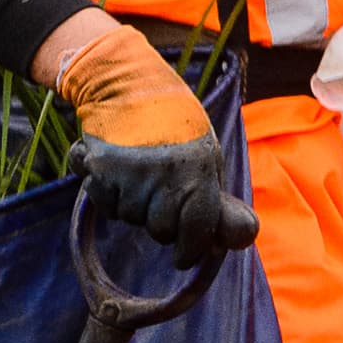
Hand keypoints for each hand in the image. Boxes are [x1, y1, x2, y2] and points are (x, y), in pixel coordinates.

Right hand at [77, 132, 257, 263]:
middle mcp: (165, 176)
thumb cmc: (175, 126)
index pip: (197, 230)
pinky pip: (105, 205)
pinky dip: (108, 195)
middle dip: (160, 223)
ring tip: (139, 173)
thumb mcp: (206, 157)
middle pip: (160, 231)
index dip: (191, 249)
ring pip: (130, 218)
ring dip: (133, 206)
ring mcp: (130, 174)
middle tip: (160, 194)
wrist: (128, 86)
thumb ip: (218, 202)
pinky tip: (117, 171)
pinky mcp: (99, 171)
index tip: (183, 257)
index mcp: (198, 171)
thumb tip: (243, 238)